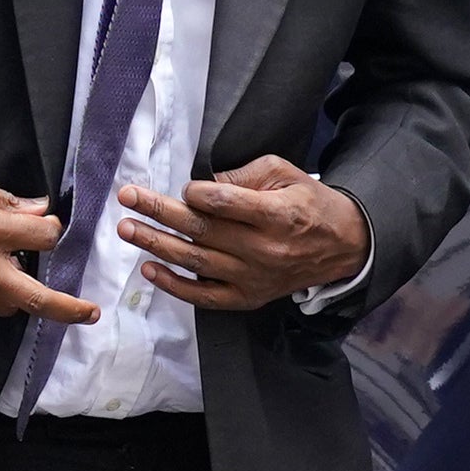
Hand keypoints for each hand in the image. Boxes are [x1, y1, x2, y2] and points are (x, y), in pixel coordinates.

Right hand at [0, 154, 97, 323]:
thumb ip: (4, 202)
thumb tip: (37, 212)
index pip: (44, 239)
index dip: (50, 229)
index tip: (45, 224)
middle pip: (36, 299)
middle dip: (69, 308)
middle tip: (90, 311)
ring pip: (5, 304)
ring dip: (17, 291)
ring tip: (9, 268)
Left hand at [115, 156, 368, 312]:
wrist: (342, 247)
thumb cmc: (309, 203)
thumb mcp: (285, 173)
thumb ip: (244, 175)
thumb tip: (202, 185)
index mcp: (276, 214)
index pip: (225, 204)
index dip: (198, 194)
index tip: (184, 187)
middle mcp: (263, 249)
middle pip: (202, 230)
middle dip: (160, 212)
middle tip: (128, 197)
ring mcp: (253, 277)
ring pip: (196, 262)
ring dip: (157, 244)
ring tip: (128, 228)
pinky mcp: (247, 297)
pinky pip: (205, 296)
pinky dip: (175, 285)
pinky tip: (150, 269)